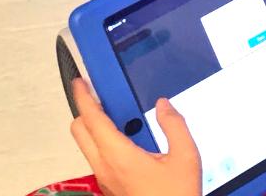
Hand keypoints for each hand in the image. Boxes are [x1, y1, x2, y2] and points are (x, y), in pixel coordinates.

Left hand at [70, 78, 200, 195]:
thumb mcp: (186, 158)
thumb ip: (174, 126)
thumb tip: (164, 105)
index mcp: (118, 156)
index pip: (91, 118)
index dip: (83, 96)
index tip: (80, 81)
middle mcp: (105, 167)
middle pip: (79, 131)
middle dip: (84, 109)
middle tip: (95, 94)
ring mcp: (105, 180)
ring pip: (86, 146)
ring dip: (93, 126)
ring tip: (113, 113)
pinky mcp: (111, 189)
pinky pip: (97, 158)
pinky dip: (102, 141)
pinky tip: (125, 138)